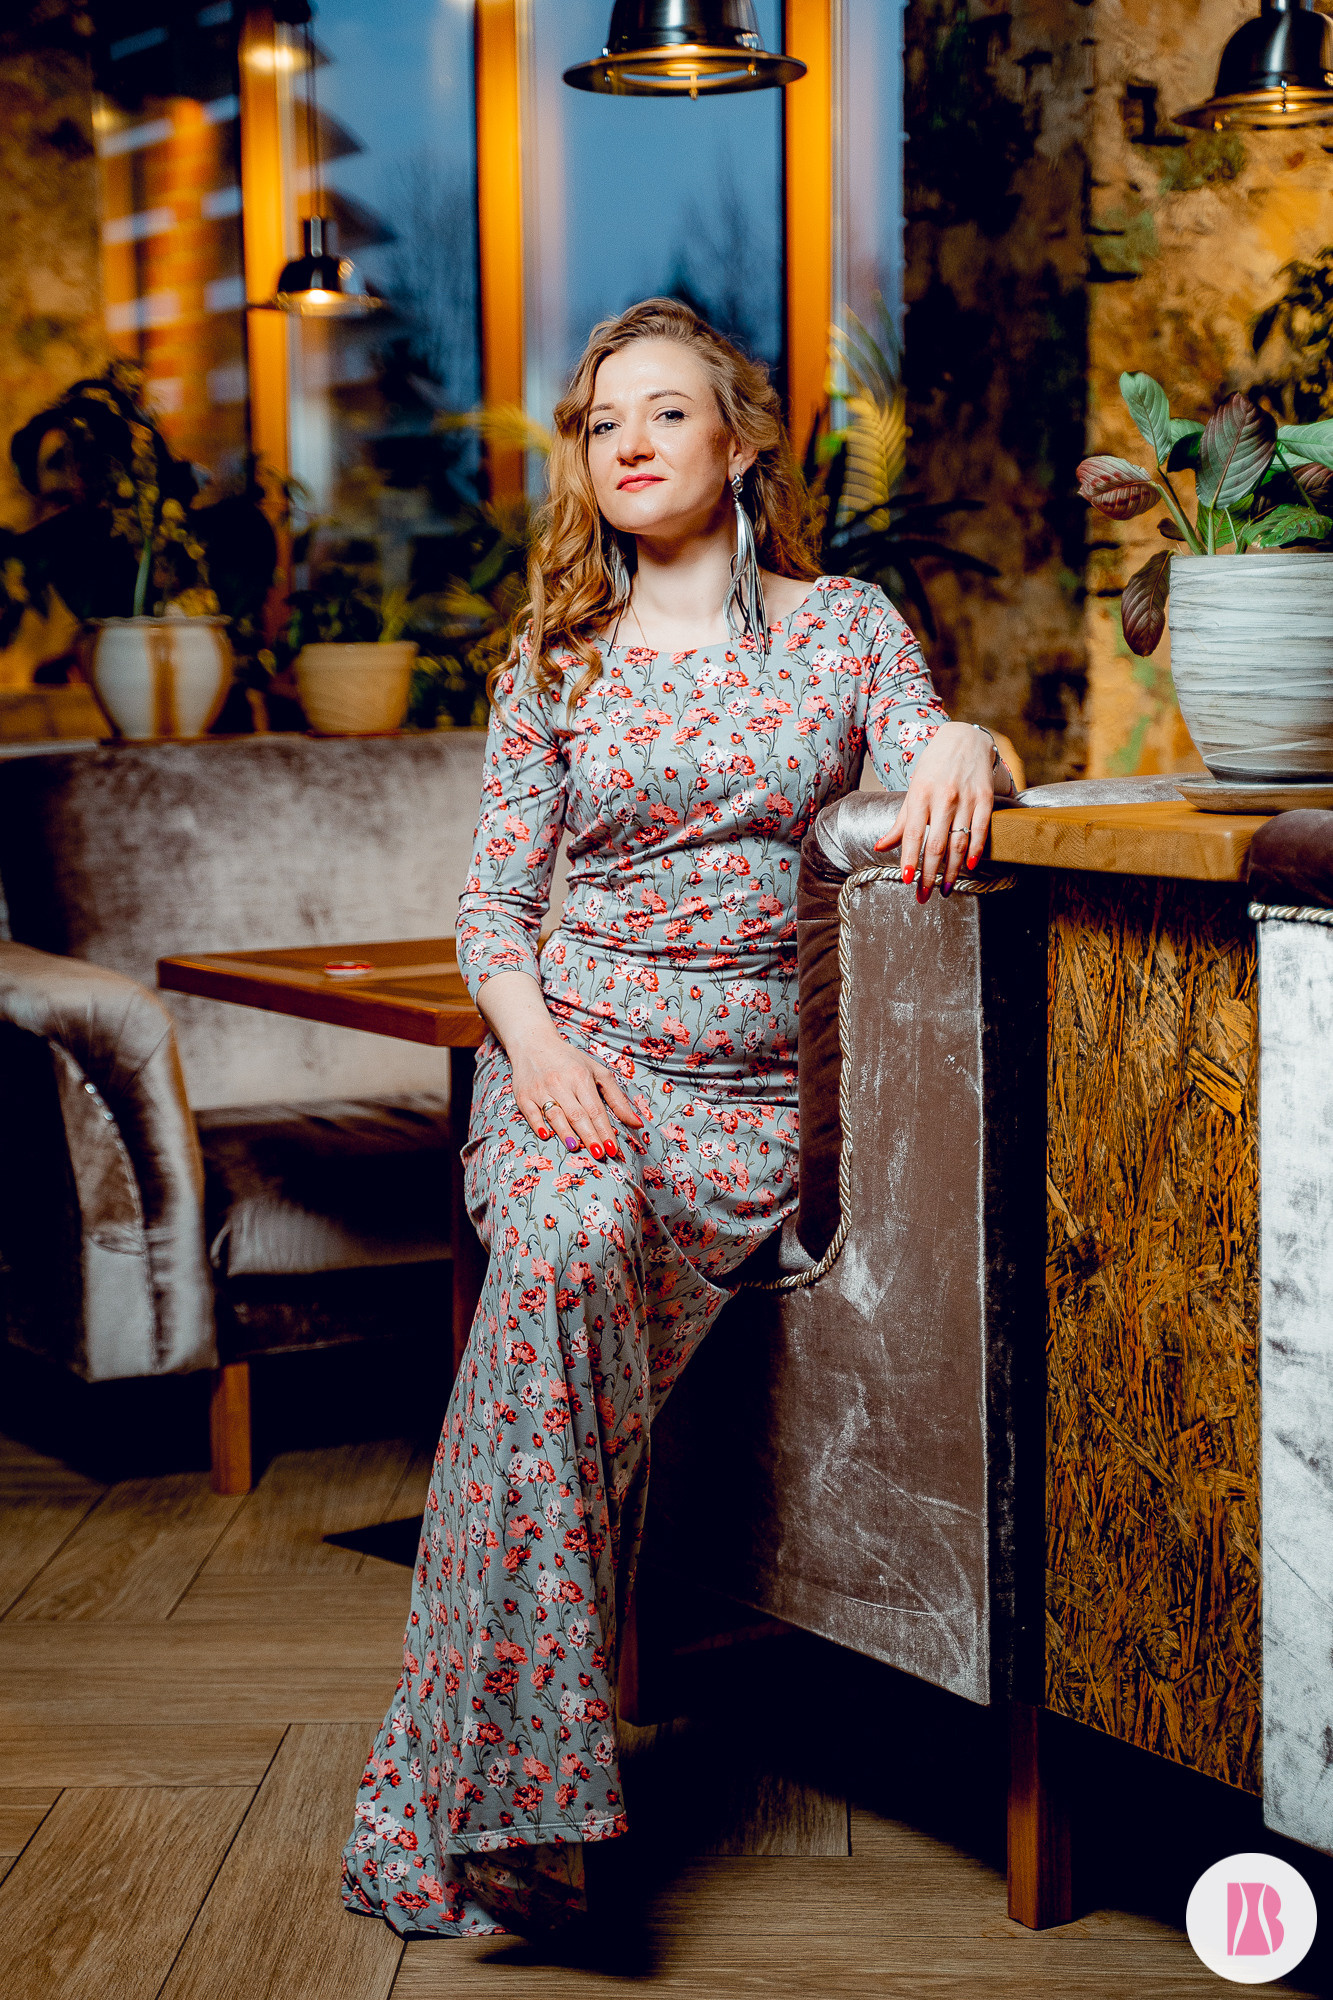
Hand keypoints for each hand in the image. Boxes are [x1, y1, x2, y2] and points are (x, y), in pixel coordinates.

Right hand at [510, 1029, 642, 1160]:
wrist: (533, 1044)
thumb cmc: (569, 1061)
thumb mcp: (597, 1072)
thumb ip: (617, 1099)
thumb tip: (637, 1124)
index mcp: (580, 1076)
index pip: (595, 1109)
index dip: (604, 1130)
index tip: (613, 1149)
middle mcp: (560, 1082)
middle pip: (577, 1115)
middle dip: (590, 1136)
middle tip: (599, 1154)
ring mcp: (540, 1089)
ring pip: (555, 1115)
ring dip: (566, 1134)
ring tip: (577, 1148)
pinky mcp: (523, 1095)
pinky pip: (530, 1113)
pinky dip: (538, 1125)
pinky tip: (547, 1136)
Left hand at [873, 721, 998, 900]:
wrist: (964, 739)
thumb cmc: (934, 767)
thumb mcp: (913, 790)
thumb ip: (900, 821)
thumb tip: (880, 846)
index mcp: (920, 795)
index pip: (912, 834)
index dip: (909, 858)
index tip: (906, 880)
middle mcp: (943, 798)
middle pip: (935, 844)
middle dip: (929, 874)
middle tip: (924, 896)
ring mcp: (966, 798)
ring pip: (958, 842)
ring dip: (952, 870)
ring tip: (946, 889)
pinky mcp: (985, 798)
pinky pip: (981, 829)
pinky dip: (976, 850)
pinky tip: (970, 867)